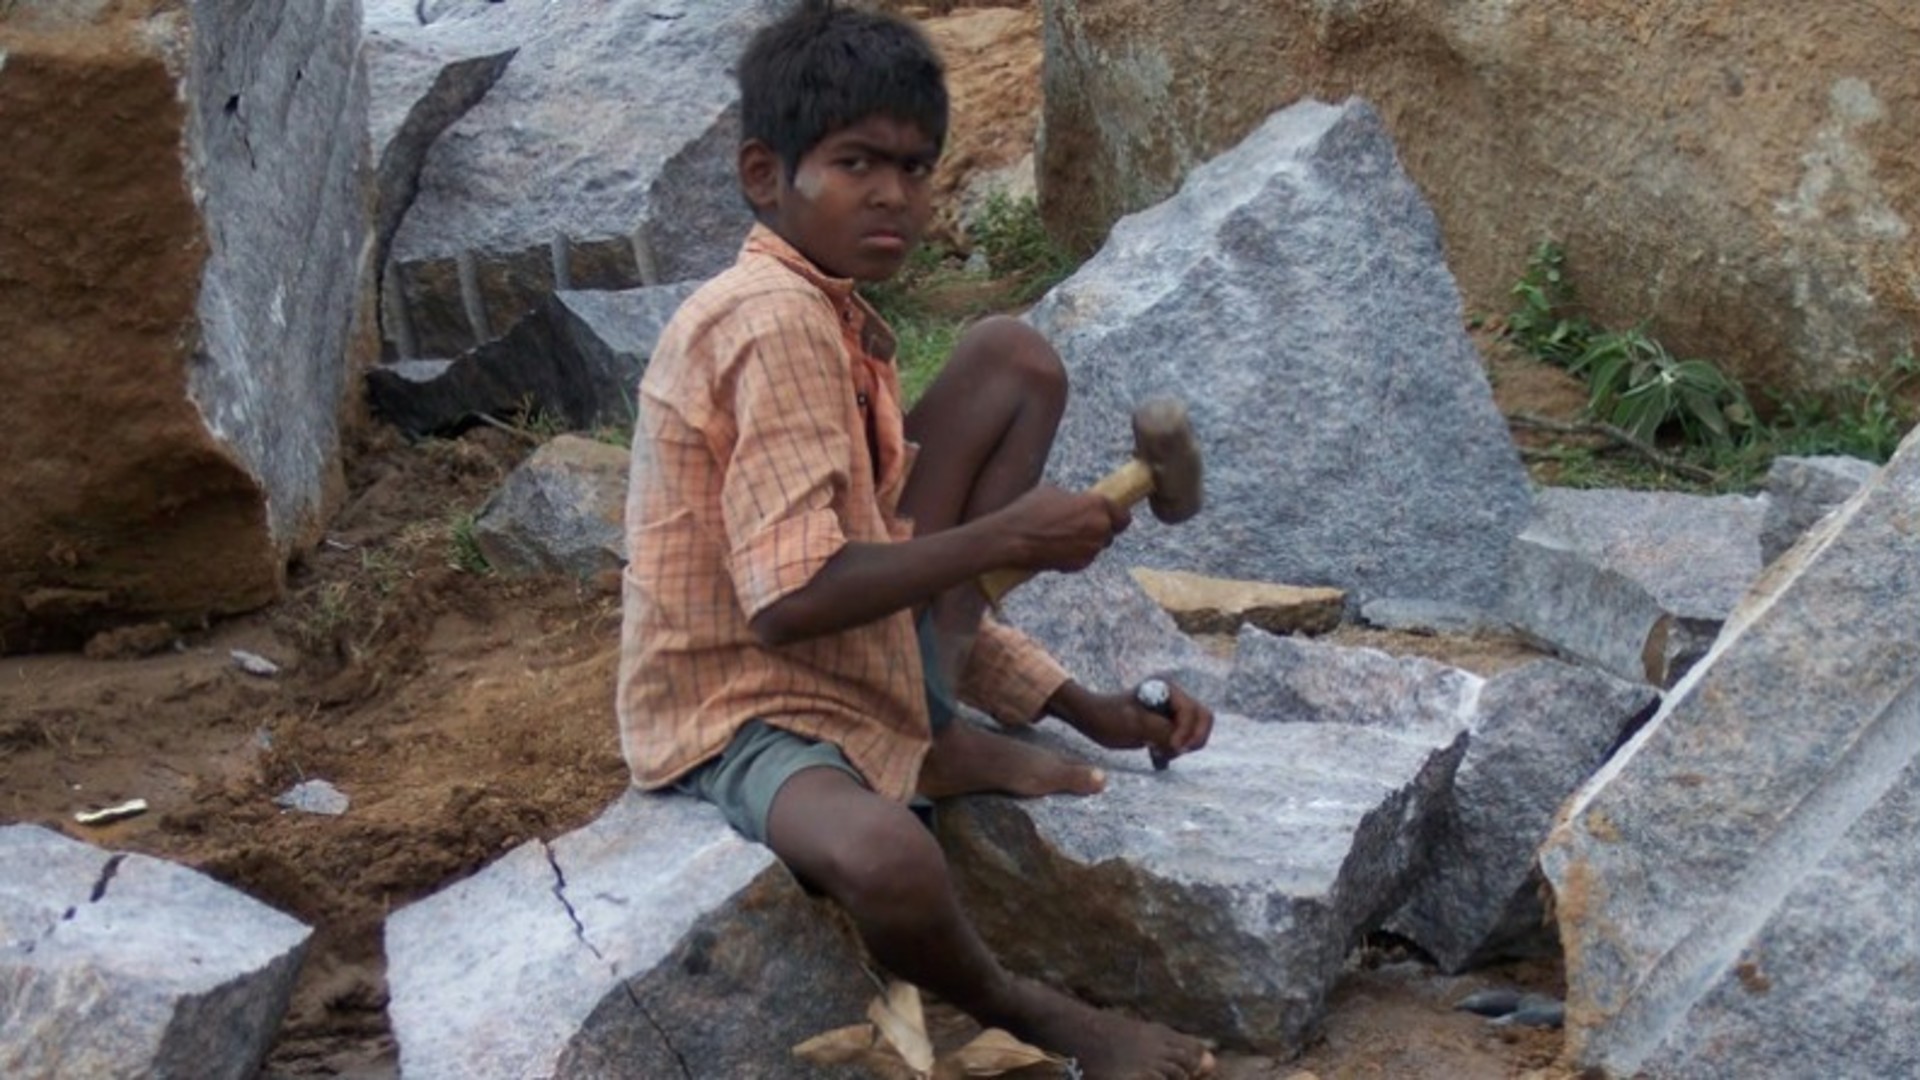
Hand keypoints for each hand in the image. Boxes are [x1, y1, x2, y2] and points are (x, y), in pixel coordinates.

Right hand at [995, 485, 1130, 573]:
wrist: (1011, 538)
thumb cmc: (1030, 510)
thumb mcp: (1055, 492)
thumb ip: (1076, 500)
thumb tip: (1080, 505)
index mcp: (1097, 505)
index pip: (1123, 516)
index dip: (1116, 517)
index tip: (1109, 517)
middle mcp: (1100, 528)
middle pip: (1110, 533)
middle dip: (1098, 530)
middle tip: (1078, 526)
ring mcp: (1091, 549)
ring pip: (1096, 547)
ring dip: (1086, 543)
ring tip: (1062, 537)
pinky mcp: (1079, 565)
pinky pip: (1083, 558)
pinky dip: (1074, 555)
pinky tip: (1056, 548)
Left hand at [1046, 679, 1213, 765]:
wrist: (1092, 718)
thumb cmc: (1108, 717)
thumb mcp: (1135, 725)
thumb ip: (1162, 731)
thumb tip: (1180, 743)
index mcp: (1167, 687)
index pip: (1193, 711)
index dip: (1186, 731)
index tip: (1171, 747)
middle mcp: (1174, 695)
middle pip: (1202, 718)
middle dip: (1190, 738)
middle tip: (1170, 750)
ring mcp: (1172, 709)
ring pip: (1196, 731)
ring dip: (1182, 746)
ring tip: (1157, 751)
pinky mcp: (1168, 723)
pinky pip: (1185, 738)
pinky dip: (1175, 749)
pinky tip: (1155, 756)